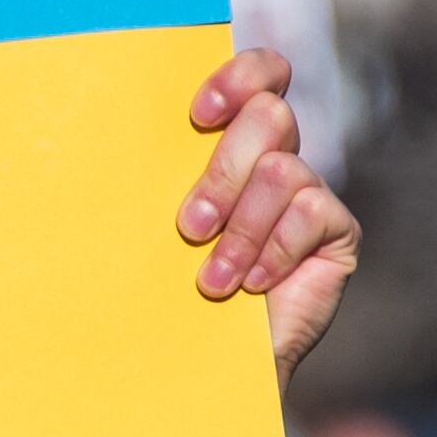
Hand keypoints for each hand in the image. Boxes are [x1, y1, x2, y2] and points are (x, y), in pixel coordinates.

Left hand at [180, 49, 359, 384]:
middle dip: (223, 172)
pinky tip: (253, 286)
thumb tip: (99, 131)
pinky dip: (274, 252)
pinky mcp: (338, 232)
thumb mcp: (154, 227)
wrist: (207, 363)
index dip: (240, 76)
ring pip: (280, 170)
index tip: (198, 114)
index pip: (262, 73)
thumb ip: (153, 179)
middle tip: (190, 227)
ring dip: (241, 229)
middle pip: (270, 115)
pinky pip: (313, 211)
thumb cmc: (169, 290)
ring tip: (212, 278)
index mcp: (235, 141)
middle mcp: (279, 158)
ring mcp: (310, 194)